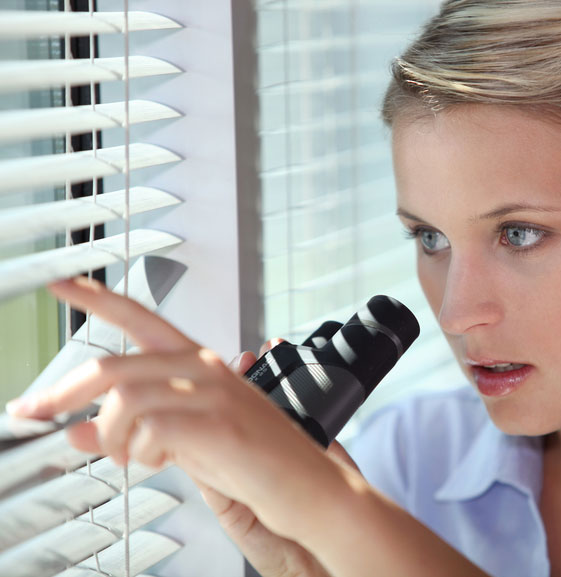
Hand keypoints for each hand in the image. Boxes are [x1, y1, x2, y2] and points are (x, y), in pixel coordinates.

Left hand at [6, 277, 354, 547]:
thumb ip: (133, 431)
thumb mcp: (184, 443)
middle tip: (33, 411)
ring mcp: (214, 392)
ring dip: (109, 435)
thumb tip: (76, 429)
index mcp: (199, 363)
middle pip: (114, 366)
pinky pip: (151, 427)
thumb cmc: (256, 461)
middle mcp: (205, 368)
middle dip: (61, 392)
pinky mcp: (218, 422)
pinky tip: (156, 460)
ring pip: (126, 398)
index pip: (141, 319)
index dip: (98, 298)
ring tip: (124, 456)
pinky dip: (139, 451)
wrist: (308, 486)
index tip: (62, 283)